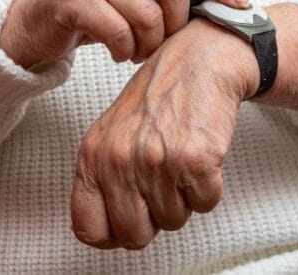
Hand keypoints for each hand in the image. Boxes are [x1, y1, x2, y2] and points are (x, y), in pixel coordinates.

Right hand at [0, 0, 247, 67]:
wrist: (37, 23)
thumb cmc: (94, 12)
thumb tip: (220, 9)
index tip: (241, 5)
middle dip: (174, 26)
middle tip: (160, 46)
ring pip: (146, 15)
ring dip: (146, 45)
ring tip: (135, 52)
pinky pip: (117, 30)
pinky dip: (122, 49)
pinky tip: (117, 53)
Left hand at [70, 19, 252, 249]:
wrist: (198, 60)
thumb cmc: (157, 98)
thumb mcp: (112, 134)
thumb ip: (102, 179)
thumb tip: (106, 231)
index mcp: (93, 156)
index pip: (88, 228)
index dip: (112, 232)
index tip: (127, 220)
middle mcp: (119, 160)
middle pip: (133, 237)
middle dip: (152, 219)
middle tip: (161, 185)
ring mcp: (156, 162)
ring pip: (173, 222)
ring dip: (183, 197)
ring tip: (180, 158)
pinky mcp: (195, 161)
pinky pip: (205, 204)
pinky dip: (209, 186)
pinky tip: (201, 154)